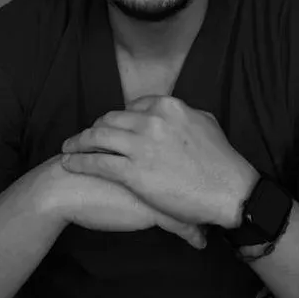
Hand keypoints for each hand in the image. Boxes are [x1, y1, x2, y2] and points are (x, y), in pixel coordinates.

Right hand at [38, 155, 206, 249]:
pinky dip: (193, 234)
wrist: (64, 188)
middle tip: (215, 205)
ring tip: (210, 226)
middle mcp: (163, 157)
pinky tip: (199, 242)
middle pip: (197, 176)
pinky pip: (183, 225)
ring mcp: (161, 183)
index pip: (189, 155)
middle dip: (209, 193)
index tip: (205, 184)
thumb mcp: (118, 154)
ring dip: (205, 216)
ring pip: (195, 202)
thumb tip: (156, 163)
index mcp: (154, 138)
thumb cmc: (87, 171)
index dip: (199, 171)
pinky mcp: (153, 208)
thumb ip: (139, 154)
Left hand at [59, 96, 257, 228]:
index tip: (109, 127)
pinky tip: (69, 164)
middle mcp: (151, 120)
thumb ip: (183, 116)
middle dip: (94, 128)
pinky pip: (97, 162)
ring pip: (98, 138)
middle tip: (82, 138)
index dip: (118, 118)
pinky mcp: (133, 172)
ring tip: (67, 148)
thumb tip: (175, 114)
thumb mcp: (206, 123)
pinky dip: (79, 161)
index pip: (132, 107)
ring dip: (78, 142)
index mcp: (168, 106)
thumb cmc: (223, 163)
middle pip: (110, 119)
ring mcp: (141, 145)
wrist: (231, 191)